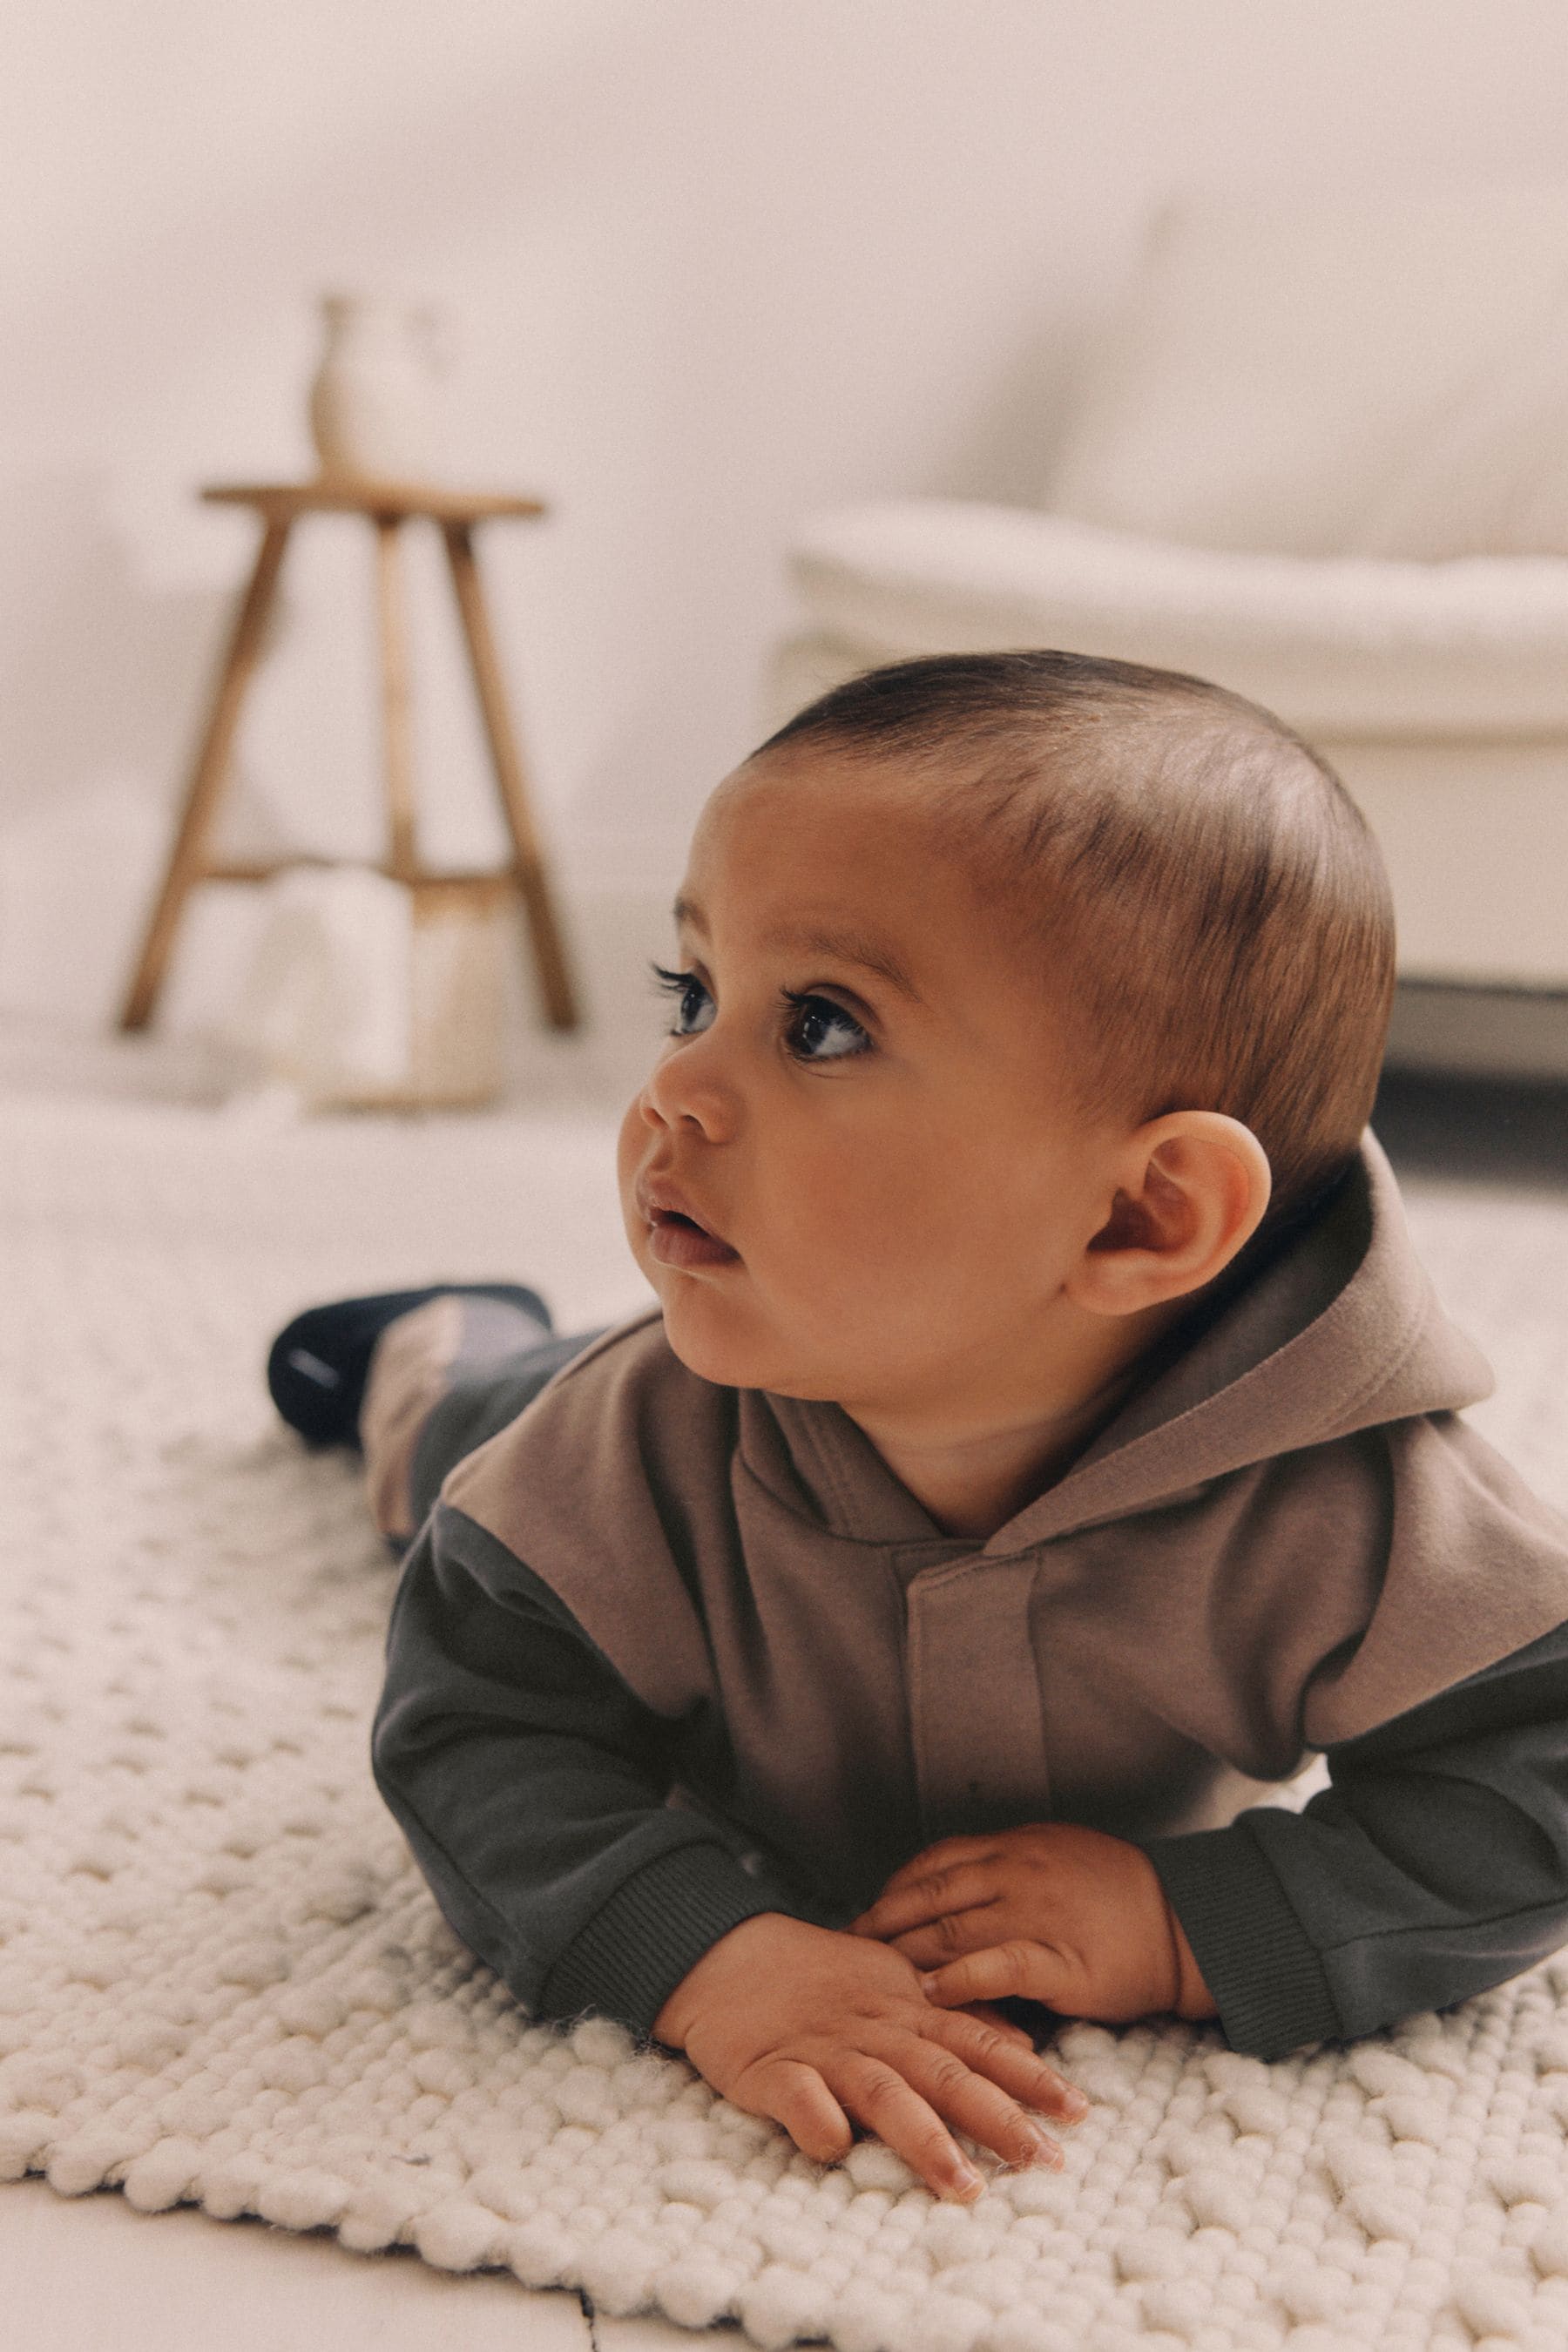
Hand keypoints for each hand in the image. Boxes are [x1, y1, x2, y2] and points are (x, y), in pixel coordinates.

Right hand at [650, 1911, 1091, 2202]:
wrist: (729, 1956)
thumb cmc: (819, 1979)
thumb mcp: (895, 1984)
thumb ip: (954, 2017)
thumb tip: (1021, 2042)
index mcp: (907, 2011)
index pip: (978, 2044)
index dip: (1029, 2077)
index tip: (1078, 2111)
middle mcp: (875, 2031)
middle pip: (942, 2073)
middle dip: (997, 2117)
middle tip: (1042, 2159)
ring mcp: (823, 2051)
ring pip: (880, 2091)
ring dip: (924, 2137)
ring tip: (961, 2183)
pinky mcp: (771, 2069)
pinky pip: (796, 2097)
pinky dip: (816, 2120)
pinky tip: (834, 2148)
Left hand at [847, 1823, 1217, 2024]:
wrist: (1182, 1924)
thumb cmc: (1119, 1894)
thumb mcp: (1057, 1857)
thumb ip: (1007, 1868)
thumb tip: (953, 1891)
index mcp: (1016, 1846)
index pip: (935, 1862)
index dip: (895, 1890)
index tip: (867, 1914)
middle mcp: (1018, 1872)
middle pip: (930, 1895)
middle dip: (882, 1923)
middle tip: (846, 1951)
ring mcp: (1036, 1914)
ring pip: (950, 1929)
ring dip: (904, 1953)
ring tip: (871, 1978)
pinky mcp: (1058, 1960)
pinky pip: (995, 1966)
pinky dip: (957, 1977)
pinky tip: (930, 1993)